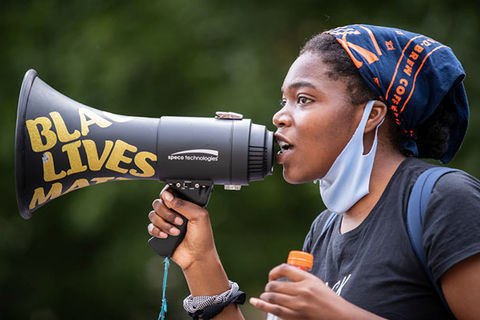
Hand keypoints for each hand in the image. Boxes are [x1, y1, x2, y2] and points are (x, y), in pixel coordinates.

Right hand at [147, 186, 216, 270]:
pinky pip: (150, 227)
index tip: (171, 203)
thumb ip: (183, 204)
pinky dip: (157, 231)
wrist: (197, 256)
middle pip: (158, 203)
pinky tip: (166, 236)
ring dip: (164, 224)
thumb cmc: (202, 236)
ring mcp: (166, 222)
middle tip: (179, 222)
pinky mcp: (160, 233)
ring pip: (153, 215)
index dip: (167, 197)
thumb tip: (167, 195)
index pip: (169, 194)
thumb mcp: (198, 216)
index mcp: (184, 204)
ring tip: (176, 232)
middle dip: (167, 213)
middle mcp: (173, 212)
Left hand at [250, 264, 384, 319]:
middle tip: (269, 289)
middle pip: (275, 285)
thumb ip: (301, 278)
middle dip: (268, 287)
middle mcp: (302, 290)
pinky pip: (274, 310)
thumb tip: (282, 274)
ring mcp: (298, 305)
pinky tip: (255, 301)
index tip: (272, 276)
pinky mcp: (296, 317)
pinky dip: (262, 305)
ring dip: (265, 296)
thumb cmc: (328, 299)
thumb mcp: (316, 283)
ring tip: (265, 296)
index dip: (274, 272)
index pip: (285, 269)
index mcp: (308, 279)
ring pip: (272, 297)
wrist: (340, 316)